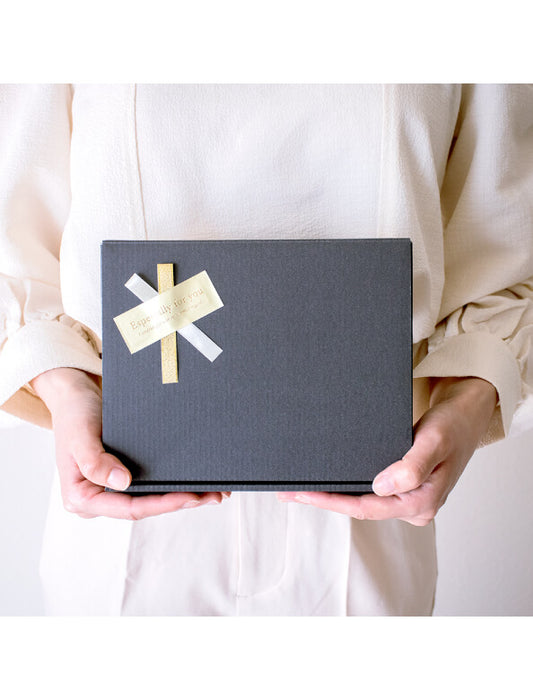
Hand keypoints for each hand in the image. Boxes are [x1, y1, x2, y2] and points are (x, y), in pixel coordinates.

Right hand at [30, 367, 228, 518]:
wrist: (76, 396)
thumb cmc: (74, 414)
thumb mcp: (79, 435)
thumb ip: (94, 461)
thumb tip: (122, 482)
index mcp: (82, 498)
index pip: (129, 508)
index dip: (162, 504)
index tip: (190, 496)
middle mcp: (99, 499)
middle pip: (145, 507)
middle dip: (180, 502)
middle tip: (214, 495)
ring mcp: (113, 489)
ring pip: (152, 499)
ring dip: (183, 496)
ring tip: (215, 492)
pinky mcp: (125, 477)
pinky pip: (152, 484)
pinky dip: (175, 483)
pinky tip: (198, 480)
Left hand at [277, 376, 497, 525]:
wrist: (467, 412)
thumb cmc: (454, 424)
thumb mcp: (435, 440)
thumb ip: (412, 466)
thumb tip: (383, 486)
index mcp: (422, 502)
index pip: (369, 507)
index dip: (333, 502)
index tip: (304, 493)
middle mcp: (414, 506)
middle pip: (361, 507)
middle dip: (324, 500)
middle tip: (288, 493)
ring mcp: (408, 497)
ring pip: (363, 500)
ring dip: (331, 494)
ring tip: (298, 488)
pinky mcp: (402, 485)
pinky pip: (369, 490)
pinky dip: (346, 485)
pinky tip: (326, 479)